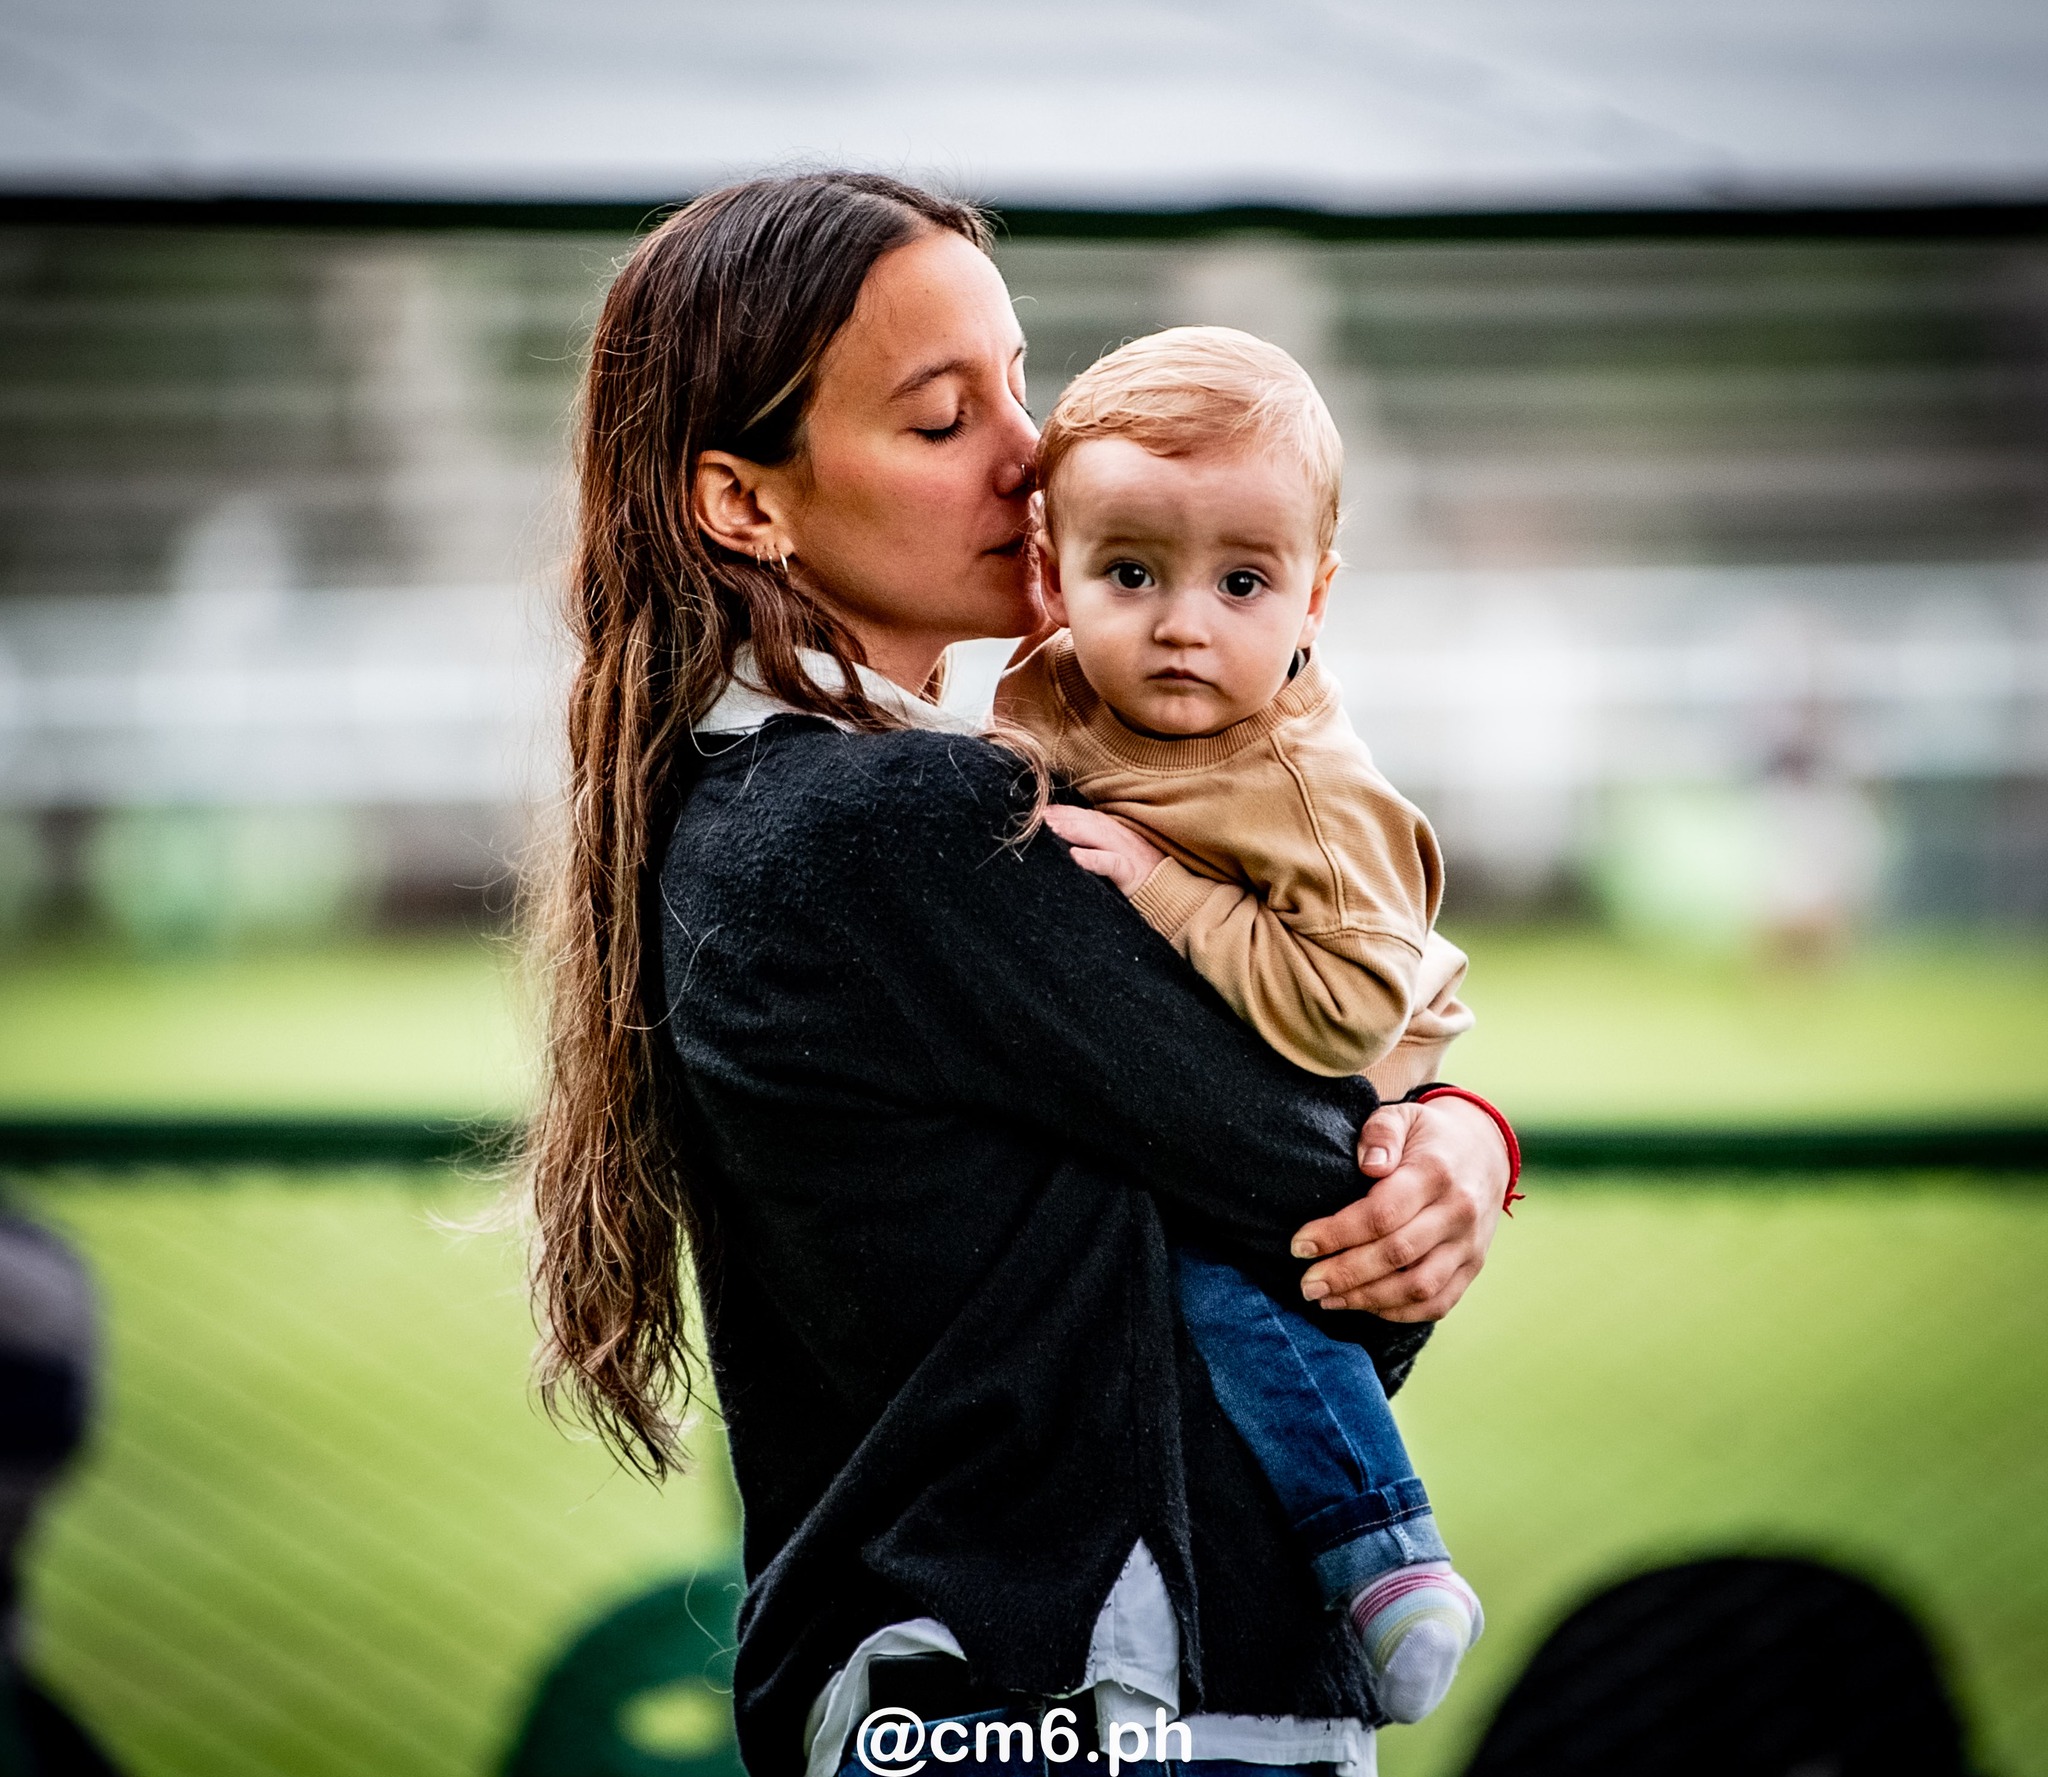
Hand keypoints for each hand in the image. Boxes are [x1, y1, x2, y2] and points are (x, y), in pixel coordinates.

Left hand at [1043, 804, 1166, 895]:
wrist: (1175, 898)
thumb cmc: (1143, 880)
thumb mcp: (1120, 858)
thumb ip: (1100, 847)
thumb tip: (1070, 845)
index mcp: (1119, 834)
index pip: (1088, 816)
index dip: (1066, 811)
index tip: (1042, 811)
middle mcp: (1123, 838)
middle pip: (1090, 821)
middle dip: (1064, 817)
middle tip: (1039, 817)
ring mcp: (1129, 854)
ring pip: (1098, 836)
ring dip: (1073, 830)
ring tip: (1052, 829)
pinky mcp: (1132, 875)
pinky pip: (1112, 864)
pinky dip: (1094, 859)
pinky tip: (1076, 857)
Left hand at [1287, 1096, 1509, 1321]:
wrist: (1487, 1154)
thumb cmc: (1430, 1137)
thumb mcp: (1404, 1117)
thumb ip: (1381, 1133)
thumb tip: (1369, 1166)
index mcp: (1435, 1173)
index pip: (1382, 1213)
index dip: (1337, 1234)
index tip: (1300, 1245)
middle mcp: (1458, 1213)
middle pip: (1396, 1254)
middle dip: (1345, 1274)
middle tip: (1307, 1284)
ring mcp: (1469, 1245)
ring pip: (1418, 1287)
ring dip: (1368, 1299)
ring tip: (1327, 1300)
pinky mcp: (1473, 1267)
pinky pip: (1438, 1302)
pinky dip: (1399, 1313)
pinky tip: (1364, 1306)